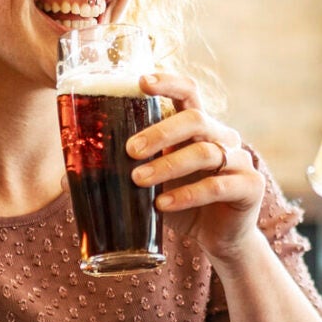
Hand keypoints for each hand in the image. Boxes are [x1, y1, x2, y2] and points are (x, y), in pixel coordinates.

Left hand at [127, 71, 263, 263]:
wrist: (218, 240)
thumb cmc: (182, 204)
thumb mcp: (152, 184)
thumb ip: (125, 172)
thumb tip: (71, 175)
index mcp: (200, 127)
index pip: (188, 92)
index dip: (168, 82)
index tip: (142, 81)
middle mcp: (223, 137)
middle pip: (195, 119)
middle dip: (160, 132)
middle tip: (130, 151)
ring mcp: (239, 160)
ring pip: (205, 152)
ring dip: (169, 166)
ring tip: (139, 180)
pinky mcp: (250, 187)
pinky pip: (218, 186)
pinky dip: (187, 195)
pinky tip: (163, 204)